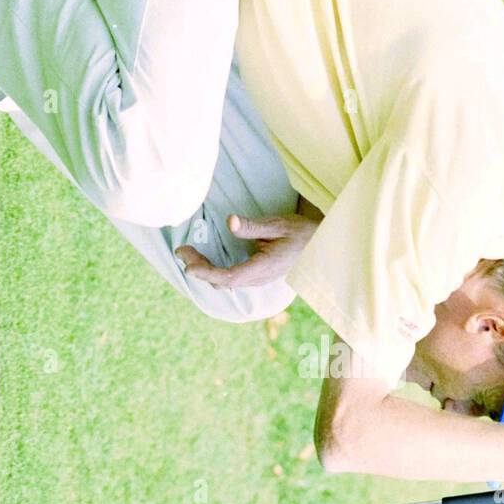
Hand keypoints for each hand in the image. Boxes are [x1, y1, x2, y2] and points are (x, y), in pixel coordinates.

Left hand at [175, 213, 317, 287]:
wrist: (322, 245)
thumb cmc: (302, 233)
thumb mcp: (278, 224)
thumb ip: (252, 226)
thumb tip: (229, 221)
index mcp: (264, 268)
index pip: (229, 276)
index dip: (207, 272)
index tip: (188, 265)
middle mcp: (259, 278)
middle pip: (222, 281)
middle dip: (199, 267)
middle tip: (182, 250)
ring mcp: (258, 279)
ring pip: (225, 282)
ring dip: (205, 269)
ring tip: (189, 253)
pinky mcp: (256, 276)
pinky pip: (231, 278)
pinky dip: (214, 270)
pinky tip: (206, 259)